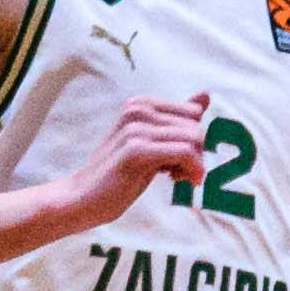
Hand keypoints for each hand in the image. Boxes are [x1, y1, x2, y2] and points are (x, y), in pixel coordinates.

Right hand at [80, 88, 214, 221]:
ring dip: (193, 164)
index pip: (194, 113)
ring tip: (175, 176)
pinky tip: (178, 180)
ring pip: (194, 139)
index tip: (180, 157)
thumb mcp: (150, 141)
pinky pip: (185, 152)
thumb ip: (177, 119)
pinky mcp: (136, 150)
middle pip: (196, 127)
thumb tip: (205, 94)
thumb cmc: (120, 171)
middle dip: (196, 153)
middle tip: (178, 172)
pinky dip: (191, 169)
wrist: (83, 197)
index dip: (193, 137)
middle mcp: (137, 110)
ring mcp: (136, 129)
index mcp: (140, 104)